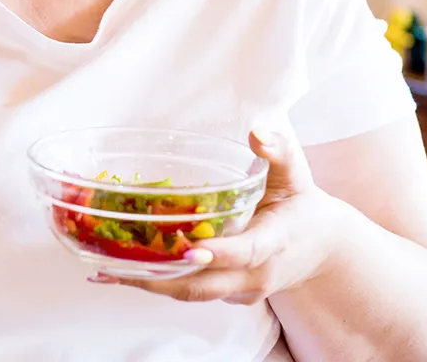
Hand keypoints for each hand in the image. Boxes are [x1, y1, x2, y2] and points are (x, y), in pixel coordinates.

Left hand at [99, 130, 338, 305]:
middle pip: (205, 285)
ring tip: (107, 267)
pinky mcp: (227, 295)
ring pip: (192, 293)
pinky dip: (161, 281)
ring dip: (151, 283)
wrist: (319, 250)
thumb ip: (279, 151)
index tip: (187, 248)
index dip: (217, 253)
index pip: (245, 252)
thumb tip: (258, 131)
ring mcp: (240, 291)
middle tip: (119, 262)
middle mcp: (255, 275)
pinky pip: (192, 291)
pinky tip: (125, 267)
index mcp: (275, 242)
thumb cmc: (301, 206)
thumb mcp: (297, 175)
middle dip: (161, 277)